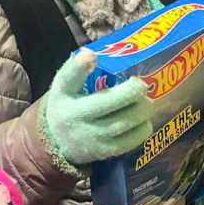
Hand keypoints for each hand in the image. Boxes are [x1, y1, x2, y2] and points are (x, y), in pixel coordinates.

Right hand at [42, 48, 152, 164]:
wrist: (57, 142)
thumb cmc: (68, 105)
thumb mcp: (64, 86)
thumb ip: (77, 69)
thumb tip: (93, 53)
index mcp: (63, 94)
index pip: (68, 79)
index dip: (79, 66)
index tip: (90, 55)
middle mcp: (74, 116)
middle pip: (109, 101)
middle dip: (133, 90)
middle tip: (141, 85)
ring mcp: (90, 136)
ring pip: (125, 121)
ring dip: (143, 109)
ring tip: (146, 102)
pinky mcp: (103, 151)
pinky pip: (130, 140)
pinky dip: (143, 128)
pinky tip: (143, 120)